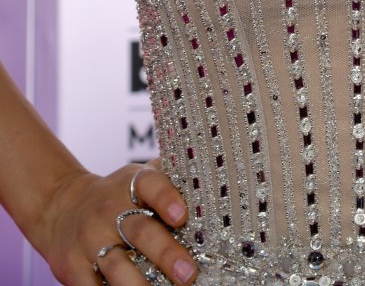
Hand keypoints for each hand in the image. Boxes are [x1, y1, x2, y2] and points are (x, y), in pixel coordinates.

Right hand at [31, 158, 197, 284]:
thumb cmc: (116, 196)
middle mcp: (109, 209)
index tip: (182, 216)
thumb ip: (170, 179)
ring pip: (116, 264)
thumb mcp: (138, 178)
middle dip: (166, 254)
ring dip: (140, 284)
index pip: (150, 185)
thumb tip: (212, 183)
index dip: (166, 199)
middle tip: (188, 274)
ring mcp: (89, 239)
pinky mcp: (72, 266)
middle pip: (140, 231)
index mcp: (131, 184)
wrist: (62, 206)